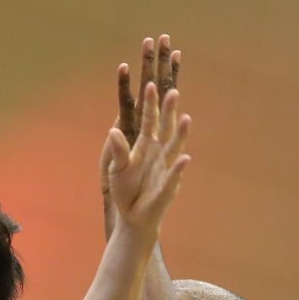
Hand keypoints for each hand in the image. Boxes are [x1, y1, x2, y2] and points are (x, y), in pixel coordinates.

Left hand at [103, 77, 189, 241]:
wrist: (133, 215)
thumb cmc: (125, 188)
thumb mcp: (117, 167)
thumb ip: (118, 150)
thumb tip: (113, 130)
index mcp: (145, 145)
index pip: (149, 120)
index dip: (150, 104)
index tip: (150, 84)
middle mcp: (158, 153)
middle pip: (165, 128)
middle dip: (169, 112)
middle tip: (173, 91)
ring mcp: (165, 169)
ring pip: (174, 148)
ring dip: (180, 134)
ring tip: (185, 118)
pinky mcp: (167, 188)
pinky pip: (172, 177)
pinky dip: (177, 169)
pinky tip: (185, 159)